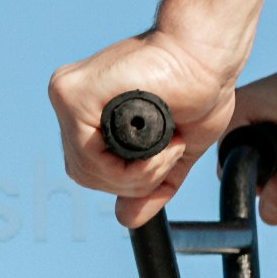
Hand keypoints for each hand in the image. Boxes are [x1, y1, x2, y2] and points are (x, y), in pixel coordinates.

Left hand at [52, 23, 240, 227]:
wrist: (209, 56)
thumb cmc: (198, 89)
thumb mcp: (172, 152)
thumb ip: (148, 184)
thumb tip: (126, 221)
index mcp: (88, 111)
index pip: (90, 168)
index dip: (130, 179)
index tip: (168, 157)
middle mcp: (70, 101)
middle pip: (85, 174)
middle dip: (133, 180)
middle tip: (172, 152)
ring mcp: (67, 95)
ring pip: (87, 169)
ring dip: (138, 174)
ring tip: (171, 146)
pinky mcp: (72, 93)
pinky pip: (90, 156)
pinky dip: (132, 165)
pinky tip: (163, 143)